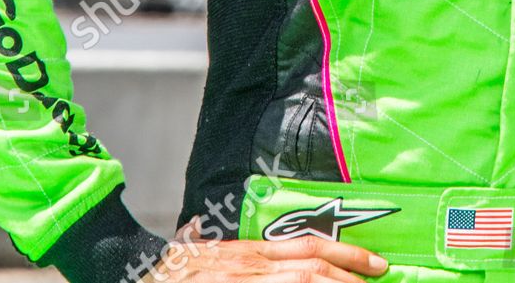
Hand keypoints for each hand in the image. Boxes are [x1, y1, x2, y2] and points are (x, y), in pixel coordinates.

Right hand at [147, 214, 390, 279]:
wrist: (133, 274)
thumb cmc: (168, 272)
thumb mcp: (199, 252)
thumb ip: (222, 247)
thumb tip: (227, 236)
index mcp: (248, 252)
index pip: (309, 246)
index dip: (348, 253)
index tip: (377, 263)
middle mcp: (252, 268)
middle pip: (313, 268)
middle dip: (352, 276)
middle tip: (380, 279)